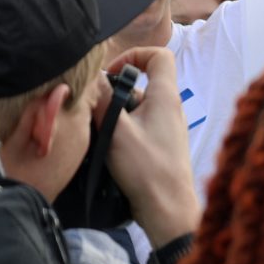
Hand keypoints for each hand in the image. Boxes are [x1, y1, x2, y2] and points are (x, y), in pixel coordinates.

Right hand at [101, 46, 200, 247]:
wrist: (167, 208)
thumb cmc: (146, 169)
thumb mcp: (117, 131)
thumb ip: (103, 101)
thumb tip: (93, 78)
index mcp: (166, 97)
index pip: (160, 56)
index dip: (135, 56)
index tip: (111, 74)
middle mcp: (170, 108)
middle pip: (141, 84)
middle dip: (115, 93)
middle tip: (94, 110)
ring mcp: (167, 127)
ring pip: (136, 108)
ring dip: (115, 116)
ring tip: (98, 134)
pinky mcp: (161, 145)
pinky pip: (139, 127)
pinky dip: (122, 131)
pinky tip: (107, 148)